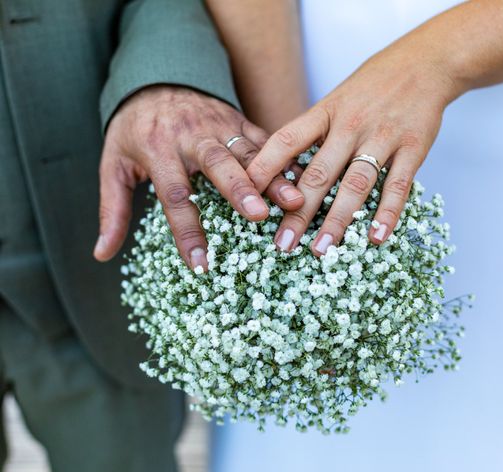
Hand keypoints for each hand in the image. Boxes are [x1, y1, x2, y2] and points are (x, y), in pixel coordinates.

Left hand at [93, 85, 303, 268]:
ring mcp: (219, 125)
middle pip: (217, 164)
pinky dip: (284, 160)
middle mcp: (192, 137)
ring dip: (273, 177)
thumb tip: (101, 254)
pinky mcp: (239, 119)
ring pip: (249, 152)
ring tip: (293, 201)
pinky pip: (264, 140)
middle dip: (240, 190)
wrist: (156, 76)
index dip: (187, 231)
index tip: (201, 264)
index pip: (174, 195)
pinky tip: (302, 181)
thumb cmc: (134, 129)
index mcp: (158, 150)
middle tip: (259, 215)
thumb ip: (112, 209)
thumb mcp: (113, 165)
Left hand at [246, 41, 458, 255]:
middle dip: (297, 212)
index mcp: (325, 112)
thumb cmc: (372, 87)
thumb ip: (314, 134)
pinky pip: (398, 185)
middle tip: (281, 243)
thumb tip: (284, 172)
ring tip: (321, 249)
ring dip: (337, 220)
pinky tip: (375, 237)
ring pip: (354, 184)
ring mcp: (382, 137)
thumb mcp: (336, 100)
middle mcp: (350, 125)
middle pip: (318, 173)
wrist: (424, 62)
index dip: (263, 168)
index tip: (245, 196)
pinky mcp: (413, 147)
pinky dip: (386, 213)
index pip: (286, 140)